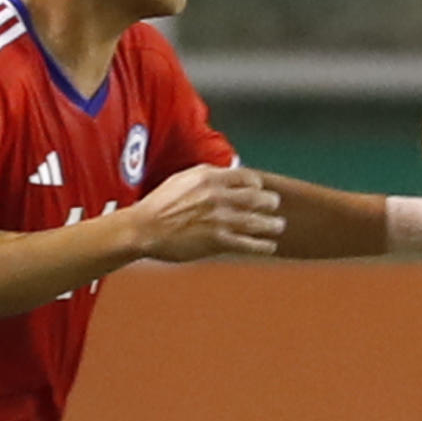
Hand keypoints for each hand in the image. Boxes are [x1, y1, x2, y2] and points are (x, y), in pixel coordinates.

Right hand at [132, 164, 283, 260]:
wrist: (143, 229)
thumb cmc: (160, 204)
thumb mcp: (183, 178)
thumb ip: (208, 174)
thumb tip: (227, 173)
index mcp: (211, 178)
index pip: (248, 178)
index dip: (257, 184)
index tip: (260, 189)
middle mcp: (219, 197)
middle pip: (259, 198)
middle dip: (270, 203)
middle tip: (274, 206)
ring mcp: (220, 219)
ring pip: (258, 222)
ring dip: (272, 225)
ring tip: (278, 226)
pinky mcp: (218, 241)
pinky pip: (248, 244)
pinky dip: (262, 246)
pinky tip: (269, 247)